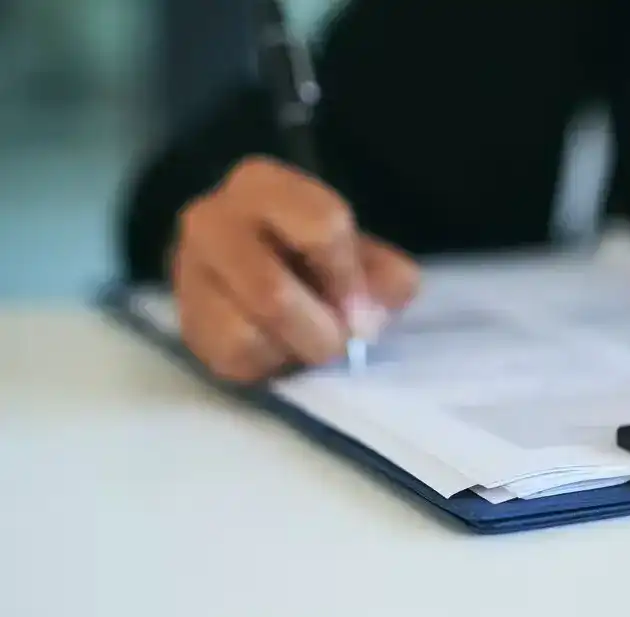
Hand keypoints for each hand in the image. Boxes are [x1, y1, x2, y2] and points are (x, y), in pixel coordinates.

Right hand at [172, 155, 418, 381]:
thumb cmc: (323, 264)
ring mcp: (188, 270)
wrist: (266, 287)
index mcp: (263, 184)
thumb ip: (386, 278)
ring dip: (294, 349)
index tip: (361, 309)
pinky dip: (268, 362)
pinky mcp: (186, 322)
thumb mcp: (369, 260)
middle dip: (321, 331)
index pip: (322, 225)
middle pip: (272, 294)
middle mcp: (212, 217)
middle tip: (340, 340)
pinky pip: (233, 356)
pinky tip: (274, 345)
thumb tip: (366, 313)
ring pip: (247, 332)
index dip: (348, 279)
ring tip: (305, 338)